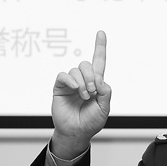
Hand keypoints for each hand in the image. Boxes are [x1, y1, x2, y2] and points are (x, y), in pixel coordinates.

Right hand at [50, 31, 111, 157]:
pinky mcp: (60, 87)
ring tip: (84, 96)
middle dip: (92, 76)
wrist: (77, 132)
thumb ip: (106, 92)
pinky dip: (70, 80)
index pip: (99, 61)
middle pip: (87, 64)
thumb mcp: (105, 108)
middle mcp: (83, 80)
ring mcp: (71, 83)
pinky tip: (75, 89)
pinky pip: (63, 75)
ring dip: (83, 82)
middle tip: (93, 91)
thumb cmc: (91, 121)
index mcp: (96, 83)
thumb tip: (100, 79)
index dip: (100, 47)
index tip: (101, 33)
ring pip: (76, 70)